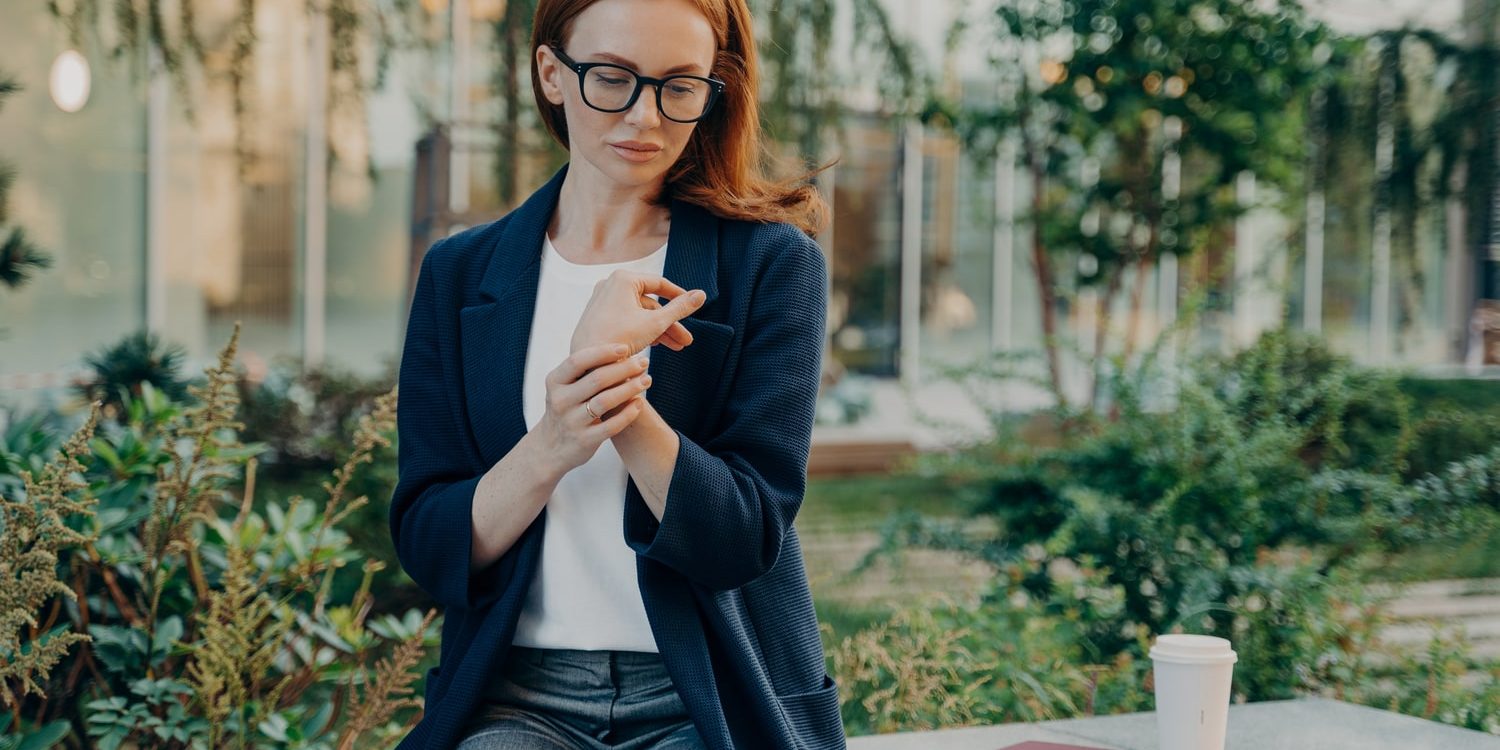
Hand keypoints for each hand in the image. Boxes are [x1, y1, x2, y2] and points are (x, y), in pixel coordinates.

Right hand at [531, 343, 653, 471]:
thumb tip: (619, 349)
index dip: (603, 352)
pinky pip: (611, 426)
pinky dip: (628, 413)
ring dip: (629, 388)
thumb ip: (583, 371)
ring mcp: (572, 422)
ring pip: (605, 401)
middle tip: (643, 362)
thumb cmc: (565, 408)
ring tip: (646, 380)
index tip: (626, 347)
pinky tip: (639, 403)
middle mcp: (560, 401)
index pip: (578, 361)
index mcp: (554, 382)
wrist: (550, 448)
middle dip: (624, 368)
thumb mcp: (563, 387)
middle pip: (597, 379)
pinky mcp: (584, 440)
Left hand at [570, 269, 705, 355]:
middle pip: (650, 303)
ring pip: (639, 314)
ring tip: (677, 347)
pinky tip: (658, 345)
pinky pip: (627, 320)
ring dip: (659, 330)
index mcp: (623, 279)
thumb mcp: (656, 323)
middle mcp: (610, 285)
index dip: (678, 296)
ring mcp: (602, 301)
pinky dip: (642, 331)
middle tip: (686, 339)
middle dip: (670, 323)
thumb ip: (680, 308)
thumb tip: (701, 295)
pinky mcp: (598, 317)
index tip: (692, 306)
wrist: (589, 363)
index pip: (659, 283)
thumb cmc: (620, 338)